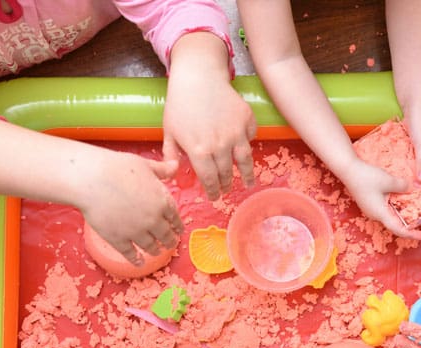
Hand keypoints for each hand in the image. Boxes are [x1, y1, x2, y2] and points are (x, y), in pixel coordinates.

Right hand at [76, 150, 183, 265]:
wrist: (92, 179)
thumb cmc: (117, 167)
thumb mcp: (145, 164)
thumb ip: (162, 169)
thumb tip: (175, 165)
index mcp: (162, 201)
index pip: (174, 217)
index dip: (177, 225)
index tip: (179, 230)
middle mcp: (153, 220)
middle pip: (165, 235)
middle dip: (169, 241)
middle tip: (171, 244)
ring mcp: (136, 232)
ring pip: (150, 246)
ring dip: (155, 250)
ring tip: (157, 252)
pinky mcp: (119, 239)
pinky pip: (130, 253)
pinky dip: (136, 260)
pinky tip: (139, 262)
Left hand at [164, 32, 255, 199]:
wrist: (198, 76)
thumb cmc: (179, 104)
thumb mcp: (169, 132)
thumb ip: (170, 156)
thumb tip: (173, 174)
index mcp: (199, 152)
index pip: (209, 180)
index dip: (213, 191)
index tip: (215, 197)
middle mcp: (220, 145)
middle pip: (227, 173)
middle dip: (226, 184)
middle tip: (226, 189)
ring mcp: (236, 132)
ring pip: (245, 161)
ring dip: (246, 175)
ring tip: (248, 183)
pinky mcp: (247, 119)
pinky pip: (251, 137)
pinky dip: (248, 144)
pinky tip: (245, 150)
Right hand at [338, 157, 420, 238]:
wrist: (348, 170)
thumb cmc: (367, 177)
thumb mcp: (389, 181)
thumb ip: (404, 187)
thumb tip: (413, 189)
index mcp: (379, 213)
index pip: (397, 228)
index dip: (410, 234)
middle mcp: (374, 214)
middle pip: (393, 224)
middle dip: (407, 226)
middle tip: (420, 225)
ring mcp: (371, 209)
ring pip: (389, 217)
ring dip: (401, 217)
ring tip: (413, 215)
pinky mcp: (369, 203)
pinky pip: (384, 210)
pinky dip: (395, 210)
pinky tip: (402, 203)